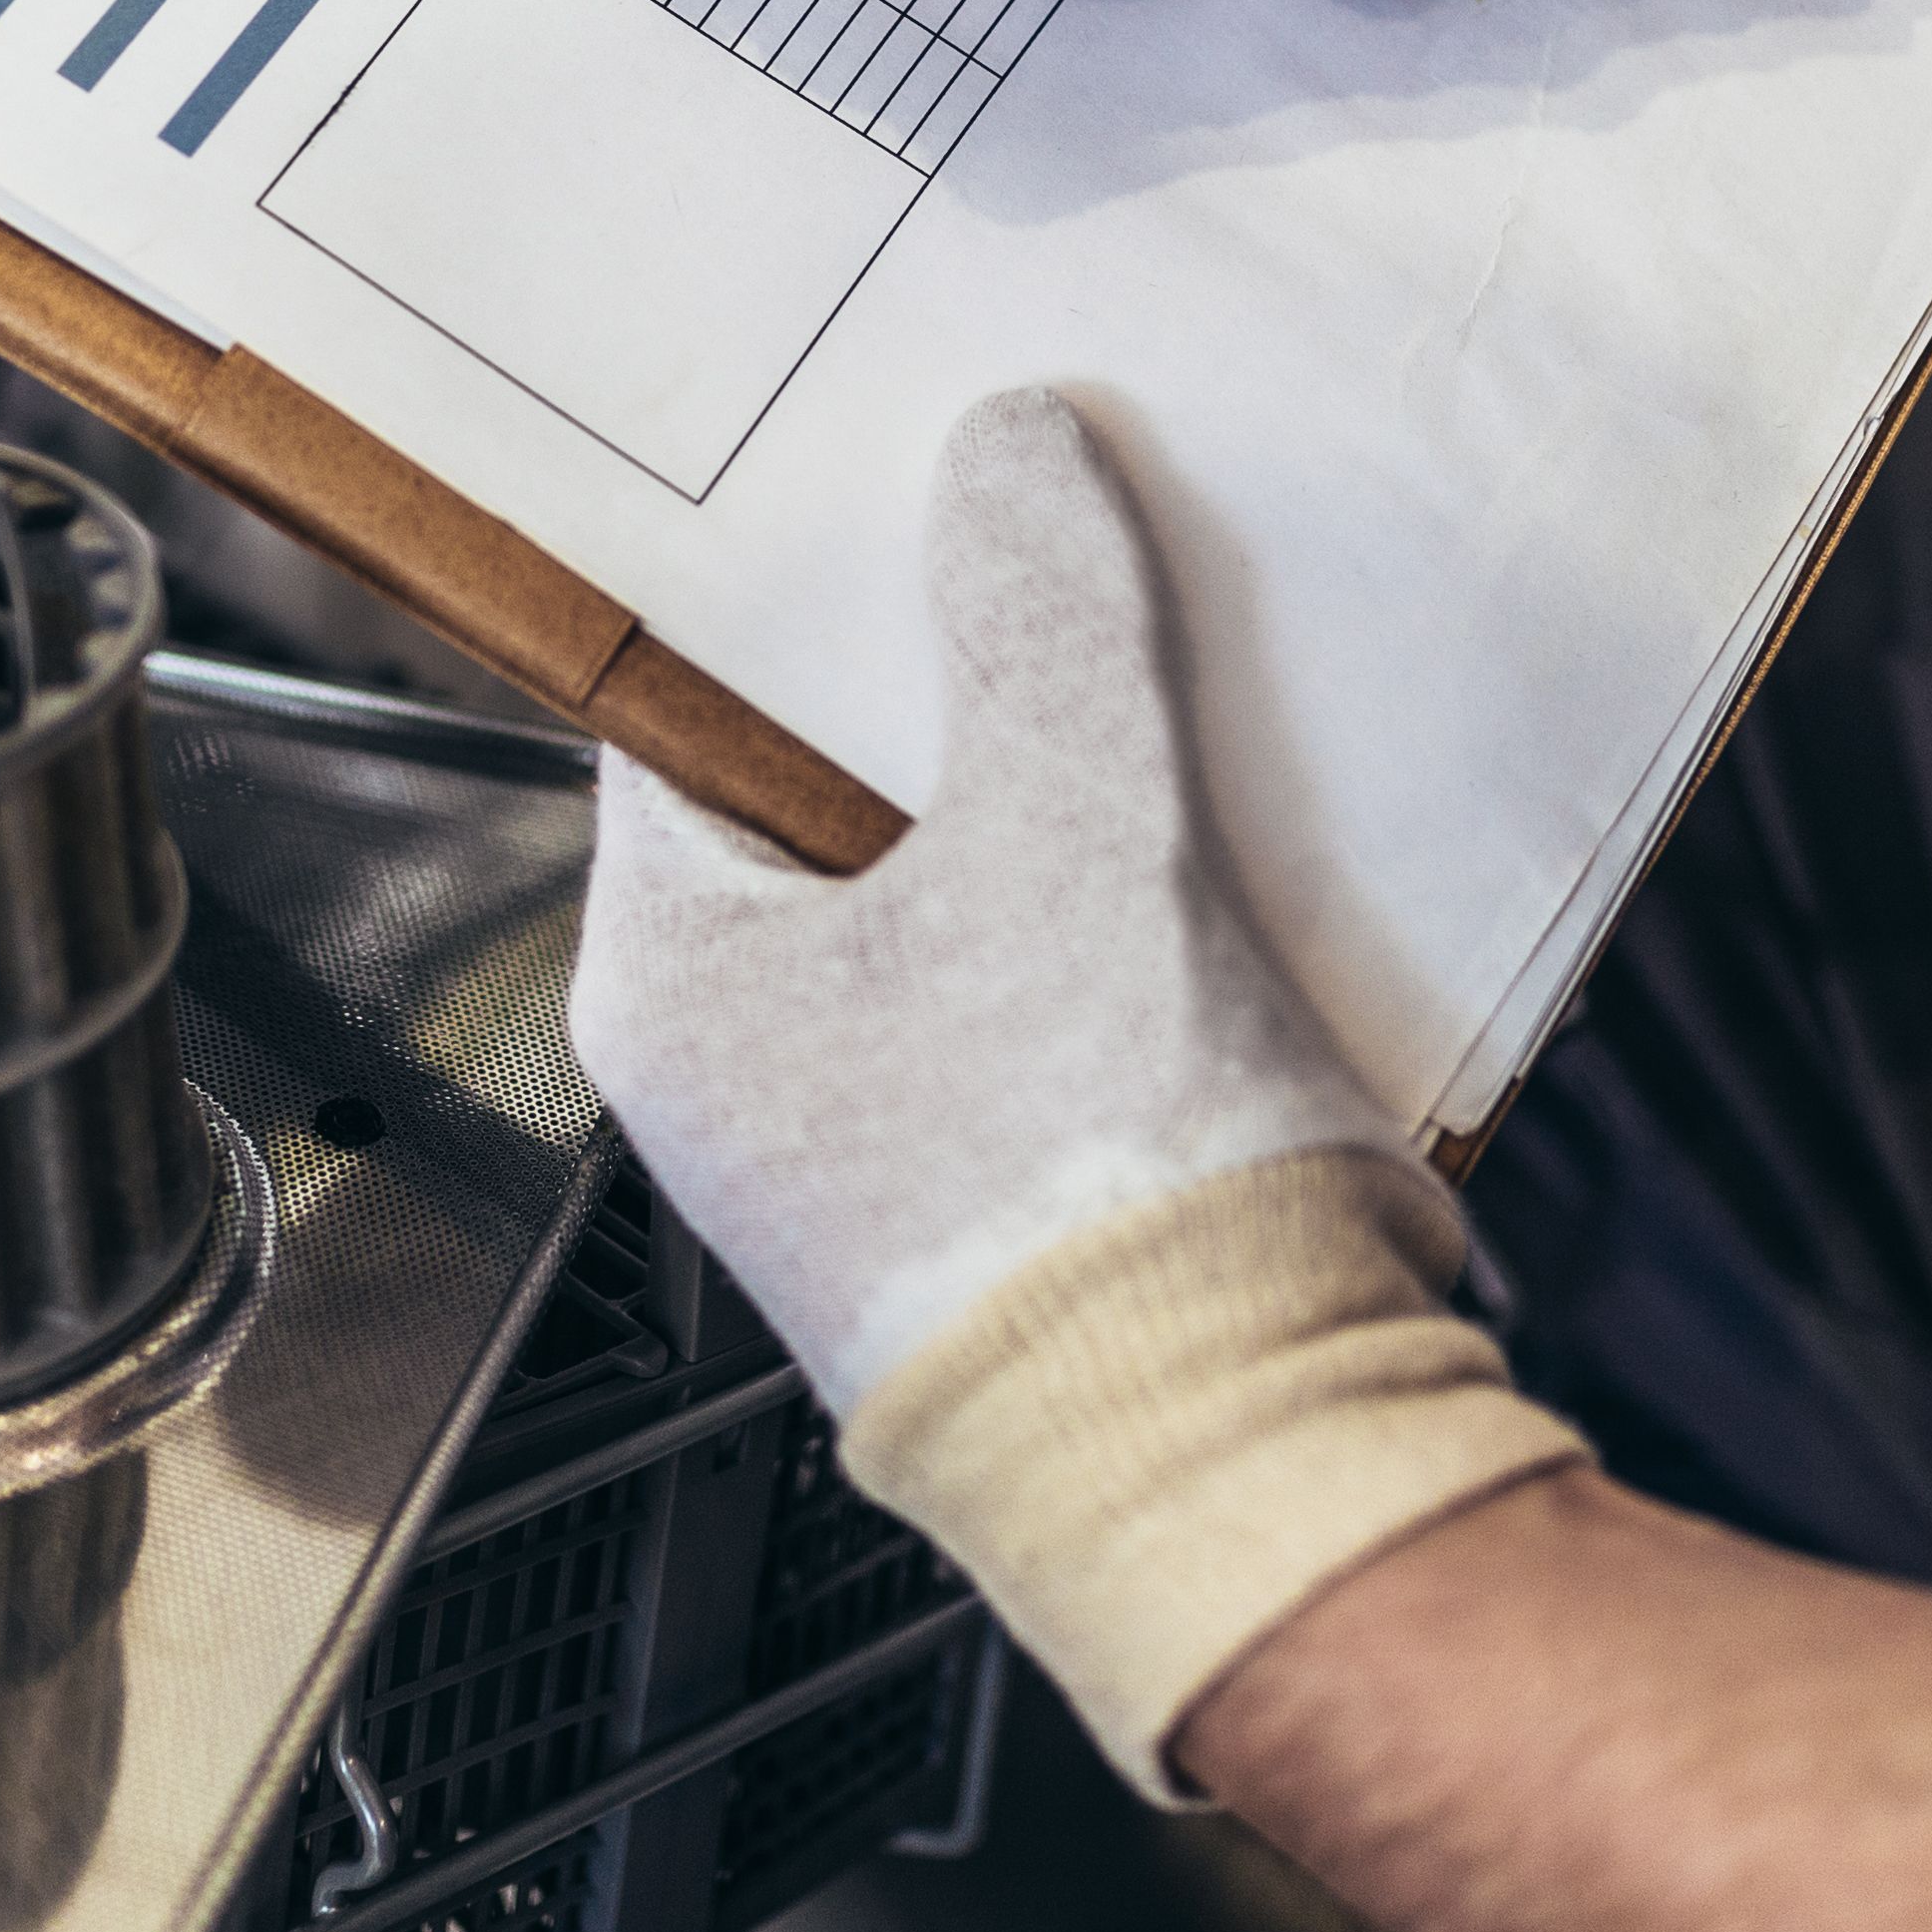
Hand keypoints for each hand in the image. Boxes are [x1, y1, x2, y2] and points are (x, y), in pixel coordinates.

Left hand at [572, 387, 1579, 1790]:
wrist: (1255, 1475)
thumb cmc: (1102, 1207)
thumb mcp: (1077, 828)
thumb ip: (1039, 614)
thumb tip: (1009, 456)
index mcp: (676, 989)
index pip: (689, 713)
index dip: (798, 589)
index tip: (893, 482)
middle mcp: (745, 1084)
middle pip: (841, 797)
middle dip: (959, 682)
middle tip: (1051, 552)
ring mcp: (878, 1154)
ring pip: (963, 893)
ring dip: (1064, 794)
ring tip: (1159, 677)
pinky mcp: (1012, 1204)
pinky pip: (1050, 996)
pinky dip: (1125, 913)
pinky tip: (1226, 842)